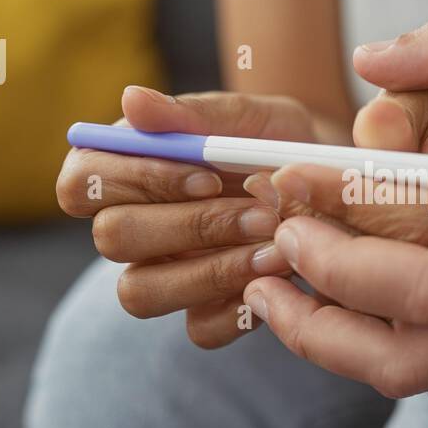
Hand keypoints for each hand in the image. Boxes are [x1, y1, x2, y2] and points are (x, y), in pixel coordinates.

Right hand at [57, 83, 427, 348]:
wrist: (344, 186)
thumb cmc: (286, 142)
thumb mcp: (255, 119)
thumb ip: (196, 116)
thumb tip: (132, 99)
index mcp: (128, 170)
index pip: (83, 180)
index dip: (138, 180)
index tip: (209, 172)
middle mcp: (134, 227)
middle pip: (112, 238)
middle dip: (190, 224)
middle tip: (263, 211)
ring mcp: (164, 277)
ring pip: (140, 292)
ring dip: (210, 269)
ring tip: (276, 246)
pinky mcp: (203, 316)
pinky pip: (197, 328)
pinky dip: (239, 305)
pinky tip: (282, 278)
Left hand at [243, 11, 427, 395]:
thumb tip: (368, 60)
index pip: (418, 281)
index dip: (338, 252)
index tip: (290, 200)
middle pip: (399, 359)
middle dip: (314, 321)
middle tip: (268, 267)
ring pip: (409, 374)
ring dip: (331, 344)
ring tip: (280, 295)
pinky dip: (368, 340)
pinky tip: (334, 297)